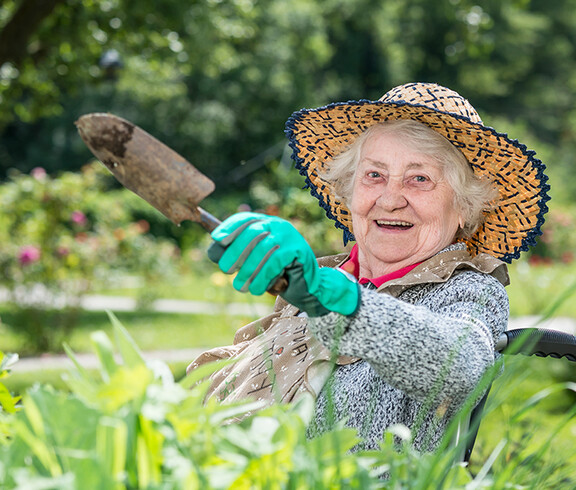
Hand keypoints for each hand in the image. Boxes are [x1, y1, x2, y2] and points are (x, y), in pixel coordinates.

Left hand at [208, 212, 359, 315]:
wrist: (306, 287)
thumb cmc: (275, 275)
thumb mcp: (253, 263)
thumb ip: (233, 256)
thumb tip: (212, 250)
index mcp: (266, 224)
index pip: (245, 219)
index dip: (230, 227)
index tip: (217, 239)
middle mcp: (278, 225)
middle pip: (252, 233)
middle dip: (236, 252)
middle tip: (226, 270)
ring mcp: (290, 236)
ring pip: (263, 249)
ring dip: (249, 270)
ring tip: (240, 287)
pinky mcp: (298, 249)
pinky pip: (276, 261)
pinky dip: (264, 276)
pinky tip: (256, 289)